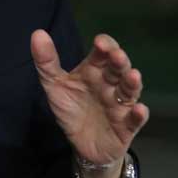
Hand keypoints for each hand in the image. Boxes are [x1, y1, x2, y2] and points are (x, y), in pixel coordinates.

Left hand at [30, 30, 148, 177]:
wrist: (81, 144)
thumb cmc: (71, 109)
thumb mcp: (54, 85)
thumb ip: (46, 61)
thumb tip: (38, 33)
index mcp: (94, 71)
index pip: (102, 54)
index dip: (104, 46)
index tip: (99, 43)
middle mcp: (110, 84)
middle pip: (118, 69)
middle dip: (119, 62)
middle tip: (117, 55)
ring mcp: (120, 105)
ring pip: (130, 91)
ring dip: (132, 83)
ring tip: (133, 75)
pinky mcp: (126, 127)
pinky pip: (135, 120)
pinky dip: (139, 115)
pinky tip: (139, 109)